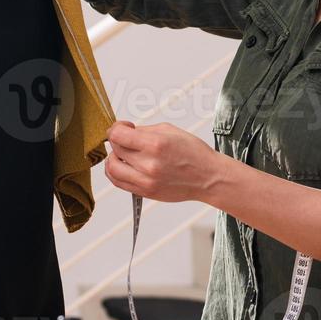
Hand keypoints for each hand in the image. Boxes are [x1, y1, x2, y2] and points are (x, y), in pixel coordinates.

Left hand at [104, 120, 222, 203]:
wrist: (208, 177)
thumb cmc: (193, 153)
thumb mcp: (170, 131)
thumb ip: (144, 131)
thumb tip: (125, 132)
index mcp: (155, 144)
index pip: (117, 135)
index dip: (116, 128)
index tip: (123, 127)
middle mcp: (148, 164)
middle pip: (115, 149)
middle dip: (118, 141)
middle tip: (127, 140)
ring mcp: (146, 181)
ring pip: (112, 168)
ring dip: (113, 158)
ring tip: (123, 155)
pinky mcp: (145, 192)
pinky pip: (118, 182)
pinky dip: (116, 172)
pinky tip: (124, 166)